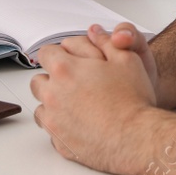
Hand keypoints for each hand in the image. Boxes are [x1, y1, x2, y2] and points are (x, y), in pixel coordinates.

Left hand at [30, 31, 156, 174]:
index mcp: (64, 70)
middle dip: (53, 79)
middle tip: (76, 84)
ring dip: (54, 103)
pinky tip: (80, 123)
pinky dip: (61, 126)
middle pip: (38, 81)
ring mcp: (54, 120)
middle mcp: (53, 94)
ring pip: (41, 107)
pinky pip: (51, 130)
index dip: (59, 55)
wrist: (137, 138)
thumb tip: (94, 31)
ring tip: (78, 105)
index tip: (71, 61)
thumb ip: (105, 41)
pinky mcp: (59, 143)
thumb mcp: (126, 58)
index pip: (45, 54)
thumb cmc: (133, 100)